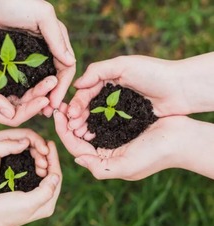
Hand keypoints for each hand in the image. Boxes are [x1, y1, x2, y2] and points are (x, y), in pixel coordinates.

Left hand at [0, 0, 75, 114]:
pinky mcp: (15, 60)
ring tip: (37, 111)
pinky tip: (22, 101)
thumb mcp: (41, 15)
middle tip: (48, 113)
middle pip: (54, 78)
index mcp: (56, 41)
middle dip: (53, 96)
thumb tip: (70, 63)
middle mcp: (46, 51)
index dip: (63, 87)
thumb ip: (57, 37)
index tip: (56, 103)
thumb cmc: (15, 2)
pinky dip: (26, 91)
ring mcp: (30, 57)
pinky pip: (24, 79)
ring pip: (40, 81)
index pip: (66, 68)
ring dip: (40, 97)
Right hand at [0, 6, 58, 125]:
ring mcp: (3, 82)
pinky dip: (35, 77)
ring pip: (26, 91)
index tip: (44, 100)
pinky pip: (25, 76)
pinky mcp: (7, 68)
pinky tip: (46, 72)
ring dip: (40, 87)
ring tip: (53, 78)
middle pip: (23, 105)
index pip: (12, 116)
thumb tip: (11, 114)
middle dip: (39, 98)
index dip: (29, 111)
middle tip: (54, 85)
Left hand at [0, 129, 49, 201]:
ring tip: (44, 169)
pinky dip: (37, 165)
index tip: (45, 152)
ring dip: (40, 158)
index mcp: (1, 137)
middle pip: (31, 142)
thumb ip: (7, 144)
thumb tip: (27, 141)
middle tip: (45, 164)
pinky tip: (40, 172)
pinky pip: (30, 161)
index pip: (26, 133)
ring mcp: (12, 154)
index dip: (38, 141)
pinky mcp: (14, 165)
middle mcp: (8, 143)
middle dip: (41, 151)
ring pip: (32, 152)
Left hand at [57, 113, 213, 179]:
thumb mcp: (126, 167)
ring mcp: (111, 137)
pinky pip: (99, 117)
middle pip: (78, 137)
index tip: (56, 116)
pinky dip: (90, 110)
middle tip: (58, 106)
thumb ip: (100, 168)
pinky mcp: (119, 124)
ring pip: (86, 127)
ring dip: (76, 116)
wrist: (180, 138)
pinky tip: (84, 101)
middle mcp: (105, 150)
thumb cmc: (155, 154)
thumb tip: (78, 160)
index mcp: (104, 162)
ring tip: (68, 103)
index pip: (76, 148)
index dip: (63, 133)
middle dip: (67, 123)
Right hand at [67, 56, 189, 129]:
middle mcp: (111, 94)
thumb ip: (98, 70)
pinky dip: (99, 130)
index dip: (77, 102)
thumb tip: (76, 84)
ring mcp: (119, 108)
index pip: (86, 92)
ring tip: (78, 134)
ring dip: (86, 124)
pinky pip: (110, 125)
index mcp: (108, 79)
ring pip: (97, 117)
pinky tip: (92, 136)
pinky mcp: (127, 119)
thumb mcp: (124, 65)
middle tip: (71, 127)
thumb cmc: (153, 73)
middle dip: (78, 116)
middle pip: (89, 106)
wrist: (180, 88)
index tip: (69, 114)